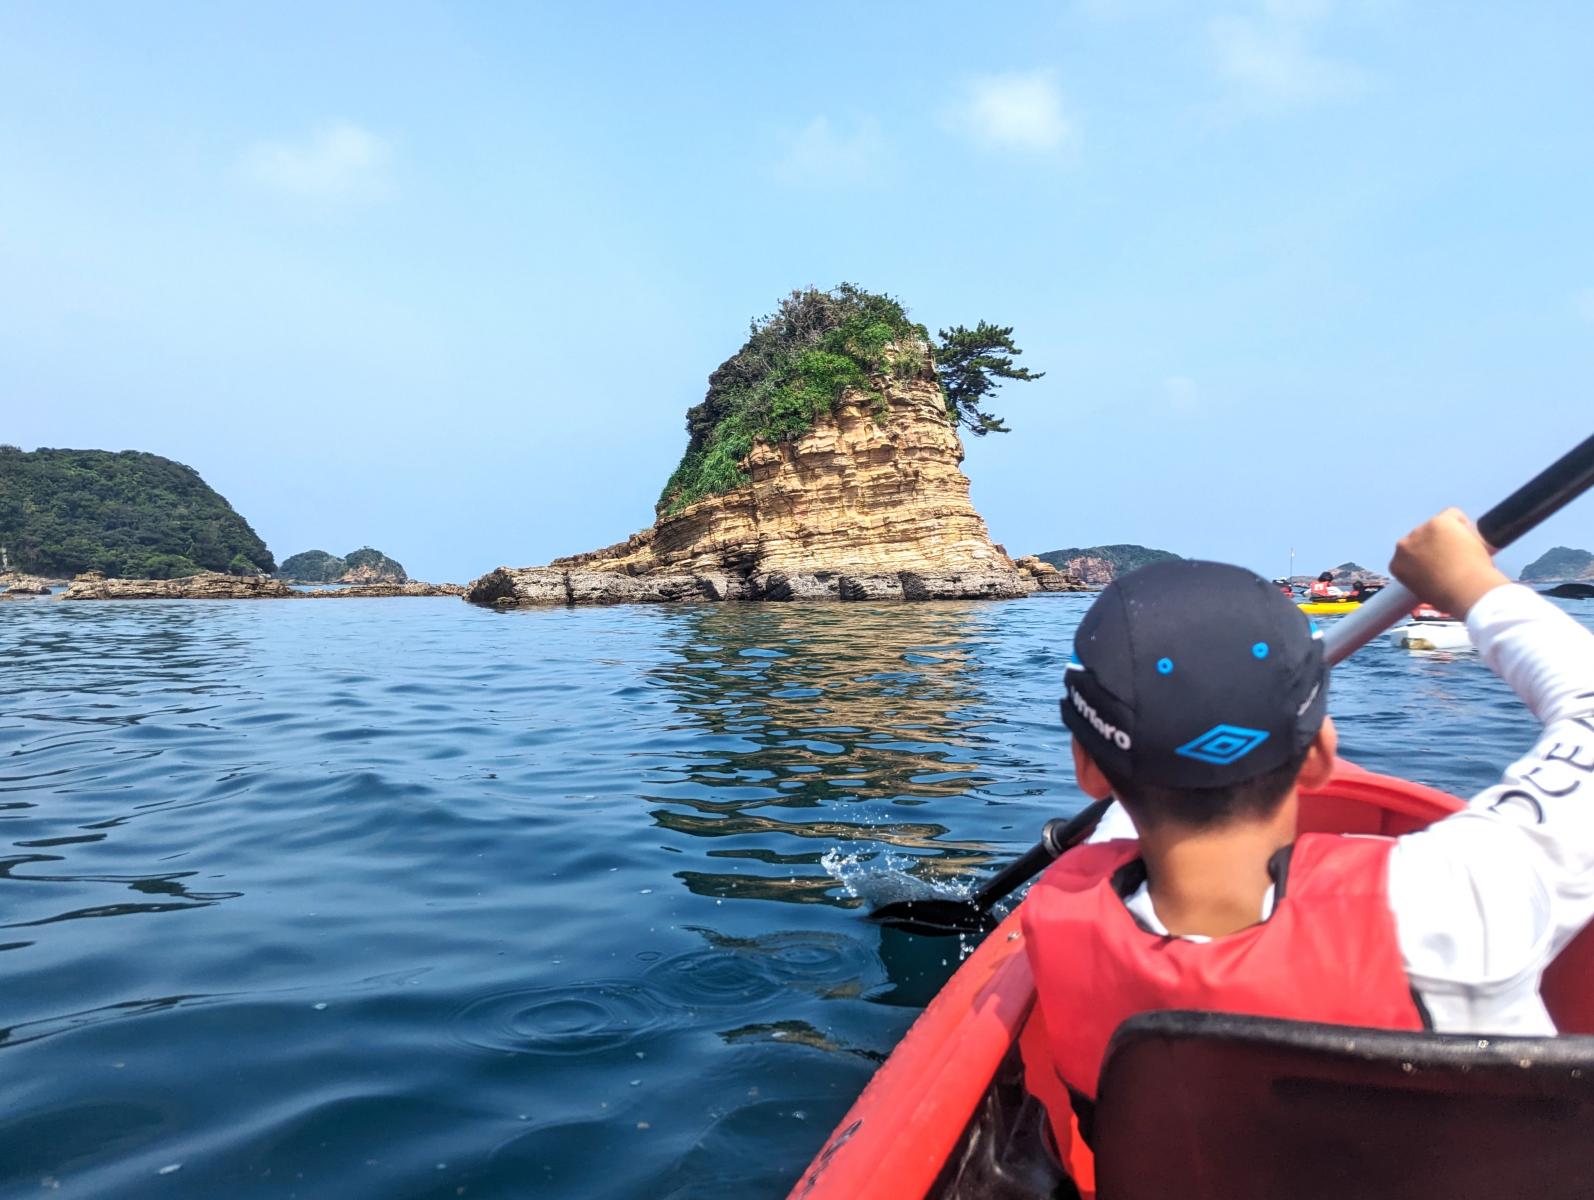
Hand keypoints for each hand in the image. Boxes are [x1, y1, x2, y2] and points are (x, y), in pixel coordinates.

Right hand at [1390, 508, 1509, 616]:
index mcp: (1397, 564)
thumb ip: (1422, 578)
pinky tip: (1470, 539)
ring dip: (1450, 535)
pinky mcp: (1438, 522)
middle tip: (1454, 559)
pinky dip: (1463, 524)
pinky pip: (1453, 515)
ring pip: (1439, 525)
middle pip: (1422, 537)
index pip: (1410, 553)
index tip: (1439, 565)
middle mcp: (1403, 545)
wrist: (1464, 591)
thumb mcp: (1424, 592)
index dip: (1427, 557)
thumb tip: (1433, 576)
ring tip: (1464, 553)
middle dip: (1436, 544)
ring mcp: (1420, 531)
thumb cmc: (1448, 597)